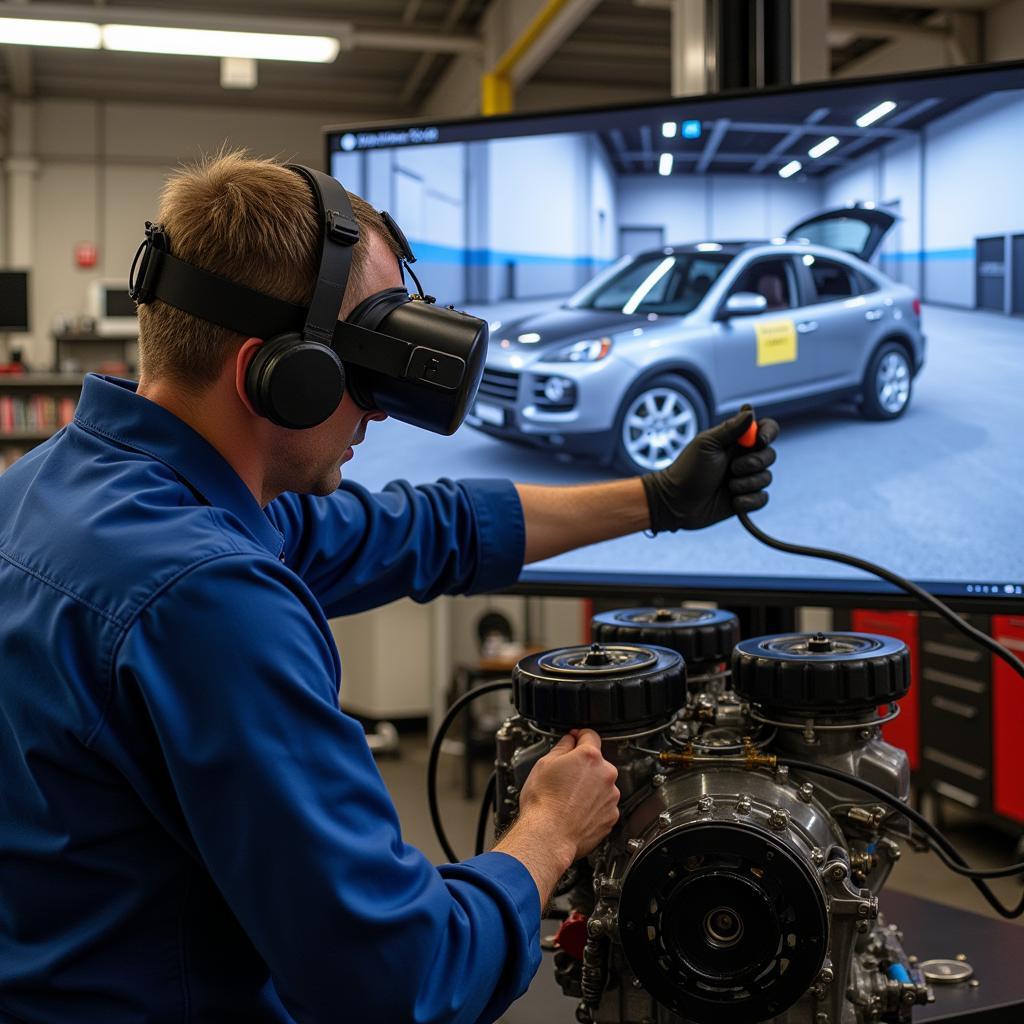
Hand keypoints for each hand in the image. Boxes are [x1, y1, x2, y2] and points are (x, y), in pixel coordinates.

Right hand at [517, 729, 619, 863]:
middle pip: (597, 762)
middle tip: (565, 776)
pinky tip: (576, 810)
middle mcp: (606, 774)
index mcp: (590, 757)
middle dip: (583, 766)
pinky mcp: (611, 816)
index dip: (579, 736)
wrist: (548, 836)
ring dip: (590, 787)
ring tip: (568, 798)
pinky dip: (593, 806)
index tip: (575, 739)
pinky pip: (604, 805)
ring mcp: (610, 796)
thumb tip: (568, 741)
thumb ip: (561, 747)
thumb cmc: (544, 803)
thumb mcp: (544, 764)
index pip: (590, 735)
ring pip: (601, 784)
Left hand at [641, 405, 778, 531]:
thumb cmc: (687, 470)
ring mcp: (745, 479)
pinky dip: (748, 501)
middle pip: (770, 455)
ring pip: (766, 478)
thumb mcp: (706, 445)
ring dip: (746, 484)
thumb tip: (750, 411)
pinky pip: (762, 499)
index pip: (765, 429)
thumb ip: (730, 428)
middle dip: (754, 463)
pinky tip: (732, 501)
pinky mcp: (745, 500)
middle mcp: (743, 458)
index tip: (760, 440)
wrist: (676, 502)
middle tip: (733, 468)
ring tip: (727, 486)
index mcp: (736, 441)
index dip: (768, 433)